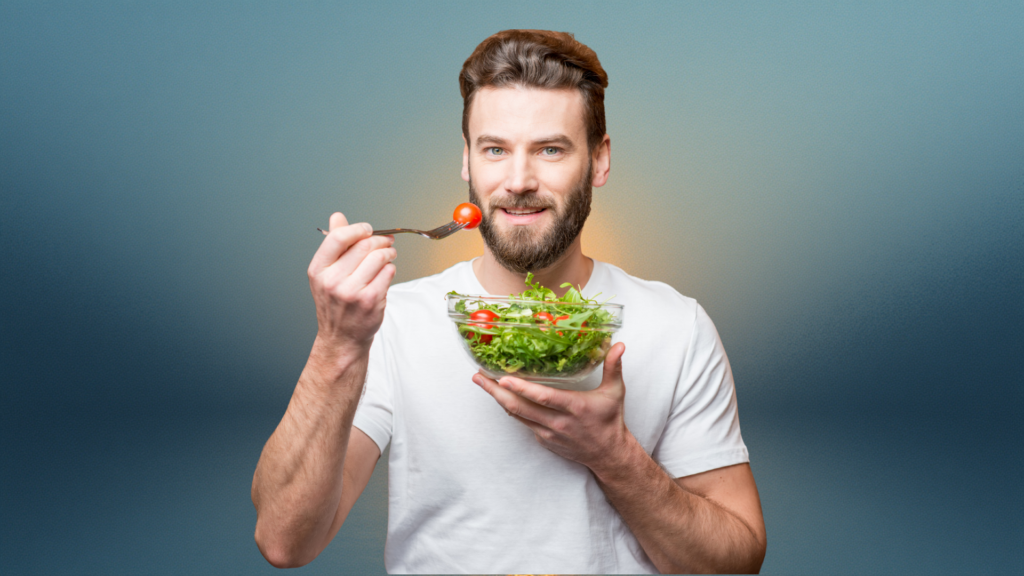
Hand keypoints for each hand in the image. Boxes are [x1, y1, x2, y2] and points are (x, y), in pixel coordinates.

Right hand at [307, 212, 395, 348]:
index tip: (368, 229)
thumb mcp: (326, 273)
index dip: (357, 229)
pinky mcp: (370, 300)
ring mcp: (352, 292)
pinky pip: (388, 273)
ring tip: (388, 255)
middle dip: (379, 240)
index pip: (338, 238)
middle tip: (386, 242)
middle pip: (364, 245)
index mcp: (318, 270)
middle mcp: (332, 281)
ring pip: (379, 257)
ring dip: (388, 253)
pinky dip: (391, 269)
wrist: (341, 338)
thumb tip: (337, 217)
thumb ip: (334, 244)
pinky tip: (386, 273)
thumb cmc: (336, 303)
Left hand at [472, 342, 631, 470]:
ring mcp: (547, 433)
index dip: (522, 389)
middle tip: (478, 376)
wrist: (608, 454)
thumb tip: (619, 344)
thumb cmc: (610, 420)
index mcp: (574, 407)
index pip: (543, 397)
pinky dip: (509, 408)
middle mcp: (557, 422)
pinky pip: (522, 422)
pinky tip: (500, 396)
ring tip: (482, 382)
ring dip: (497, 399)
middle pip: (519, 407)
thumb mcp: (615, 392)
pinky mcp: (543, 439)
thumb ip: (613, 367)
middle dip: (495, 391)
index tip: (503, 378)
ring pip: (516, 415)